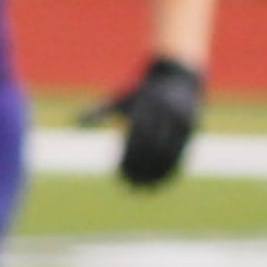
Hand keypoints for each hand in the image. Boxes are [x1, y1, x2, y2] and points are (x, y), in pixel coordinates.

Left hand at [80, 55, 202, 187]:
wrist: (177, 77)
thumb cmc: (141, 93)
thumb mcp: (120, 100)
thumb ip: (98, 112)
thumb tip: (74, 123)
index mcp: (144, 107)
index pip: (135, 140)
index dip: (128, 160)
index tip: (120, 176)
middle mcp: (165, 114)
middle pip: (152, 148)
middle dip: (141, 169)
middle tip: (131, 187)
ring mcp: (181, 122)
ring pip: (168, 153)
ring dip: (157, 174)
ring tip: (145, 189)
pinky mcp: (192, 129)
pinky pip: (182, 153)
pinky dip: (172, 169)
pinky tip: (162, 182)